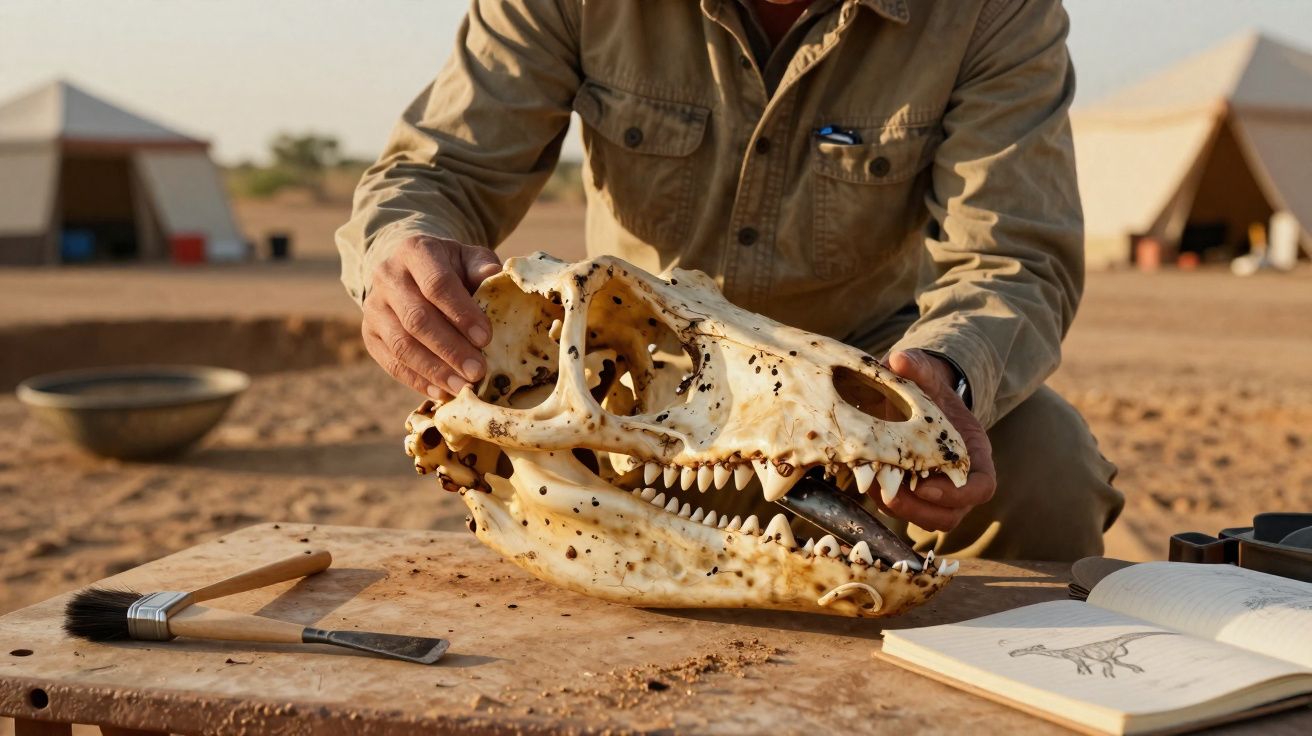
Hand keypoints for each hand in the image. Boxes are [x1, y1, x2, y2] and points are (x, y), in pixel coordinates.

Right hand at [362, 234, 501, 399]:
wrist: (408, 270)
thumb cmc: (449, 267)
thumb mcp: (467, 257)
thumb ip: (482, 267)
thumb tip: (496, 277)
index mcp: (415, 251)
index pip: (437, 284)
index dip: (461, 313)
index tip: (486, 338)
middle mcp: (387, 276)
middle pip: (417, 318)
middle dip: (450, 349)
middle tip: (478, 371)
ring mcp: (374, 307)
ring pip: (401, 345)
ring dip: (434, 370)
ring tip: (463, 387)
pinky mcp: (369, 335)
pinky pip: (391, 362)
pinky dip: (417, 381)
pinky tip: (441, 392)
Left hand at [876, 349, 996, 531]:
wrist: (917, 398)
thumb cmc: (928, 389)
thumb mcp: (925, 375)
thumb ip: (917, 367)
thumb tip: (899, 359)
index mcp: (975, 453)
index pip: (982, 488)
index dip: (957, 494)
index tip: (924, 485)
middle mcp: (961, 479)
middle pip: (952, 514)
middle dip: (920, 510)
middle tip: (889, 495)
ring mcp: (940, 492)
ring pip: (929, 520)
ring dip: (901, 511)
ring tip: (874, 488)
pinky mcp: (916, 496)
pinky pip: (908, 512)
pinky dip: (887, 504)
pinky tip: (867, 483)